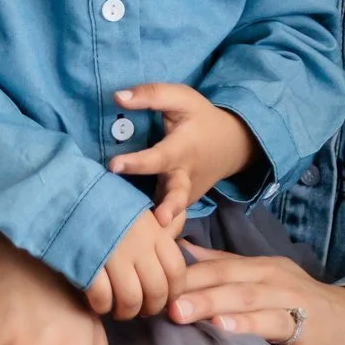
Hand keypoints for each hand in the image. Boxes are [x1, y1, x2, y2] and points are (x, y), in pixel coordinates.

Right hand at [84, 209, 185, 320]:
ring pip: (131, 299)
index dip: (173, 292)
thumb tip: (177, 260)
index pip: (177, 271)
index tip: (165, 300)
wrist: (73, 194)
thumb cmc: (110, 205)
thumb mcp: (143, 212)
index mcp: (155, 231)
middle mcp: (139, 244)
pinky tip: (99, 303)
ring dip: (126, 312)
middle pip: (156, 290)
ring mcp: (113, 254)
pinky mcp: (88, 262)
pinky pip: (102, 297)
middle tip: (141, 311)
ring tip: (119, 310)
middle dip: (150, 308)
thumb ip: (163, 232)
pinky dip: (102, 306)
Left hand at [106, 83, 261, 230]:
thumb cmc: (200, 120)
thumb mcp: (182, 99)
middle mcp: (184, 177)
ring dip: (164, 230)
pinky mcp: (181, 208)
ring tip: (151, 244)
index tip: (113, 165)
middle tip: (156, 220)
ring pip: (174, 217)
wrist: (231, 145)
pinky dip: (158, 236)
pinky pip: (169, 223)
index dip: (137, 161)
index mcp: (182, 149)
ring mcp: (185, 197)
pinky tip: (137, 249)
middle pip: (178, 196)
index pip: (159, 156)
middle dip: (168, 207)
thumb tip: (117, 97)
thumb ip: (152, 95)